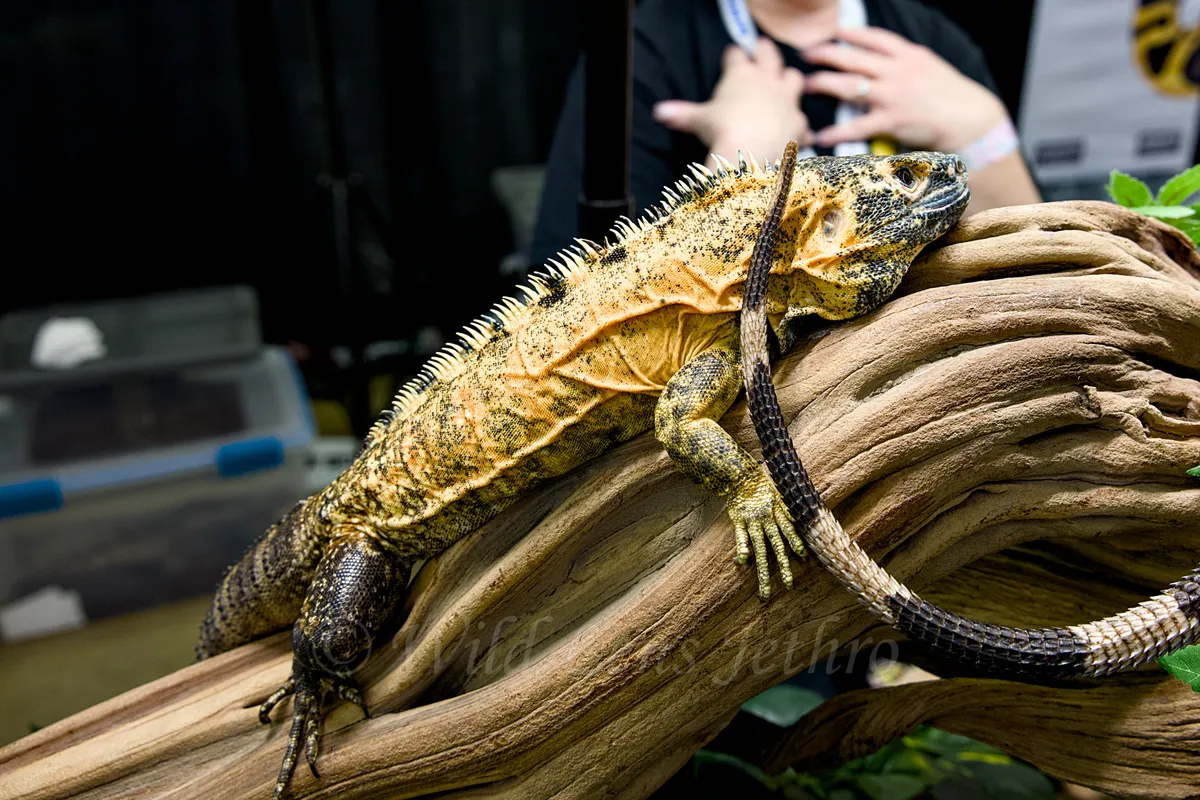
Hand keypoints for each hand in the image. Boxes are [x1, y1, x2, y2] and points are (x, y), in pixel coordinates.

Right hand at [653, 37, 811, 164]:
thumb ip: (681, 114)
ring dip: (789, 80)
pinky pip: (802, 120)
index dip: (733, 55)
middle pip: (769, 55)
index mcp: (740, 74)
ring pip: (793, 79)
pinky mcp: (799, 121)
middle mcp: (767, 80)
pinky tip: (796, 131)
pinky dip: (798, 126)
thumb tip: (660, 113)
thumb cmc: (722, 131)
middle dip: (764, 51)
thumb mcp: (698, 121)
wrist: (750, 153)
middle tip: (761, 48)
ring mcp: (786, 99)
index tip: (732, 55)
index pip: (736, 55)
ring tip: (785, 83)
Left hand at [802, 26, 1007, 151]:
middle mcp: (897, 72)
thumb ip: (904, 60)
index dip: (851, 33)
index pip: (874, 37)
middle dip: (826, 54)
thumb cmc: (950, 94)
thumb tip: (880, 57)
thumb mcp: (928, 66)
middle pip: (853, 58)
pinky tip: (820, 135)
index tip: (834, 32)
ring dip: (824, 84)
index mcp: (909, 55)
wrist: (970, 119)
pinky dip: (836, 132)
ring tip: (806, 85)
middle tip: (806, 54)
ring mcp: (892, 96)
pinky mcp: (891, 121)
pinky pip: (856, 127)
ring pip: (849, 86)